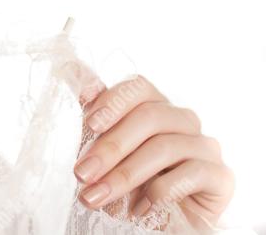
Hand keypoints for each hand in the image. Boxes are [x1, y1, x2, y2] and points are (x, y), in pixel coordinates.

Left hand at [73, 74, 233, 228]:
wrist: (158, 228)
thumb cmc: (129, 185)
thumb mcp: (102, 151)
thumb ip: (93, 114)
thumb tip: (69, 70)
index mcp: (155, 107)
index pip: (138, 87)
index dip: (113, 100)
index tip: (89, 123)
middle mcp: (183, 120)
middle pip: (149, 116)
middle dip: (110, 147)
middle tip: (82, 173)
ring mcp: (205, 146)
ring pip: (164, 147)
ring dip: (124, 174)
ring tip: (96, 196)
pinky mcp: (220, 176)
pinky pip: (191, 173)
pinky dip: (159, 192)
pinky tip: (138, 209)